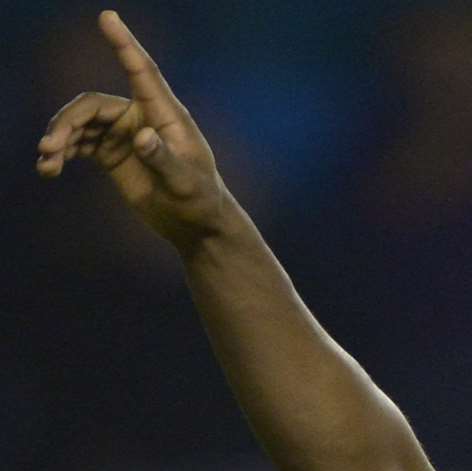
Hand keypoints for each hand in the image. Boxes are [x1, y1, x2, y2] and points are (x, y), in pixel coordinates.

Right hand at [35, 10, 232, 250]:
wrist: (195, 224)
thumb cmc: (200, 199)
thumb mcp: (185, 183)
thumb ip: (164, 159)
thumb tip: (143, 137)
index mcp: (166, 115)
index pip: (143, 72)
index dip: (125, 44)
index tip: (108, 17)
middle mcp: (142, 118)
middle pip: (93, 105)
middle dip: (67, 122)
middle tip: (49, 147)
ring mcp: (124, 134)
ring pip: (80, 123)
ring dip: (59, 139)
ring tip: (47, 163)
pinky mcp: (112, 153)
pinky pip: (78, 143)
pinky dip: (62, 153)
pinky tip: (49, 169)